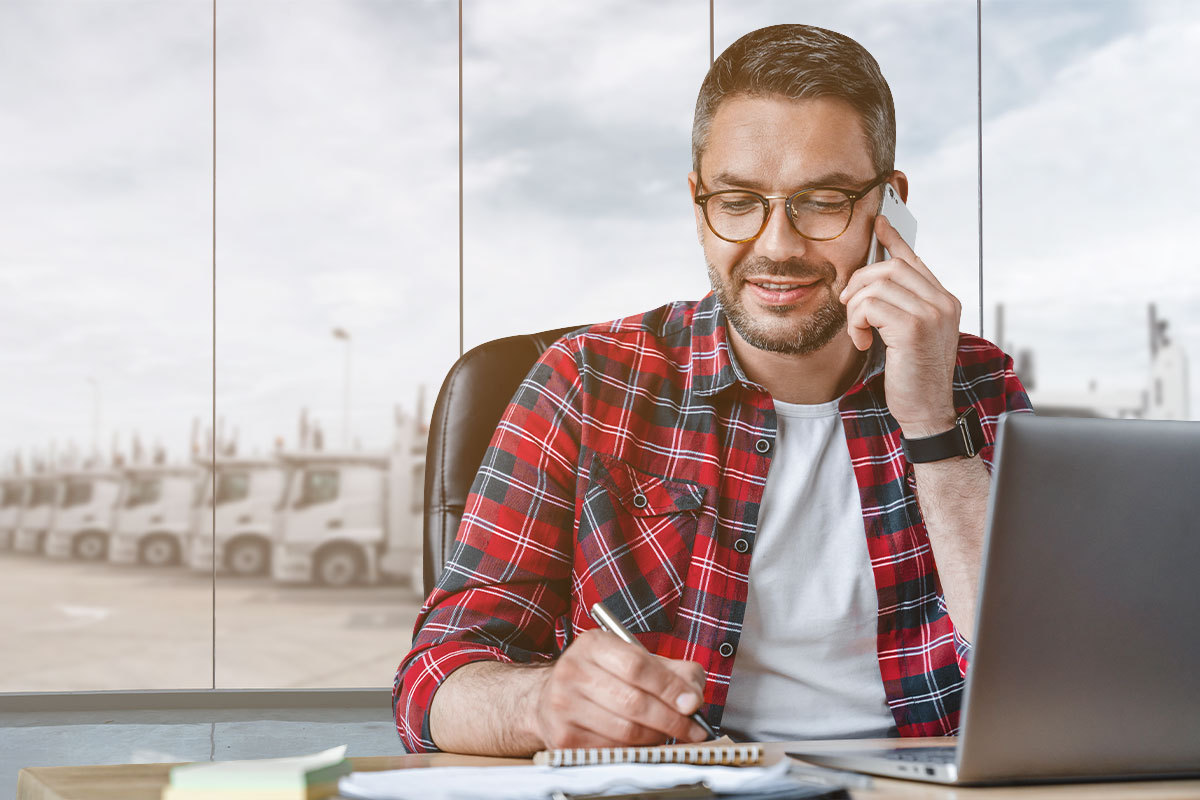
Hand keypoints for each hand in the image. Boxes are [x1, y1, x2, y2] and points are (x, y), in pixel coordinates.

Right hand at [529, 629, 708, 748]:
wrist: (552, 696)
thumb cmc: (603, 676)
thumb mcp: (634, 659)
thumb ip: (673, 671)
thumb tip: (694, 698)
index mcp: (593, 644)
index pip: (637, 666)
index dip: (669, 687)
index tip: (693, 704)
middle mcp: (572, 671)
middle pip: (633, 702)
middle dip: (672, 720)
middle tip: (694, 730)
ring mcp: (563, 705)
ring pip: (625, 731)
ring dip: (656, 737)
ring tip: (668, 734)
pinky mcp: (563, 737)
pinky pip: (612, 749)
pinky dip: (635, 749)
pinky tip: (642, 741)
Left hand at [840, 215, 960, 436]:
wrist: (927, 412)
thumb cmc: (914, 377)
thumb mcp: (909, 335)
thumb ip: (900, 307)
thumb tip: (872, 281)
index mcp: (944, 301)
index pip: (914, 260)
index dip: (893, 241)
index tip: (878, 224)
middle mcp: (943, 302)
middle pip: (889, 267)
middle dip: (859, 283)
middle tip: (848, 306)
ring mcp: (932, 313)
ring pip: (876, 285)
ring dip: (855, 309)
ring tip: (860, 333)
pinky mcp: (914, 327)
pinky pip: (870, 306)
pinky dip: (857, 323)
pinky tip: (864, 342)